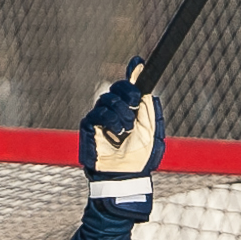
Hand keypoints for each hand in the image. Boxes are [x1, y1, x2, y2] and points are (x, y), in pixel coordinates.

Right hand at [79, 60, 164, 218]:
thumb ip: (148, 107)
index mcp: (130, 112)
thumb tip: (146, 88)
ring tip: (127, 130)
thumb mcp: (151, 130)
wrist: (126, 177)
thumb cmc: (140, 159)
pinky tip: (117, 132)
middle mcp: (114, 112)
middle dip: (128, 91)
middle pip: (117, 88)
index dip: (132, 74)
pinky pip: (98, 113)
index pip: (128, 88)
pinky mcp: (89, 126)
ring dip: (122, 113)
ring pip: (108, 99)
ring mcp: (100, 118)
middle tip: (136, 102)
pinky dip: (111, 120)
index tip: (138, 62)